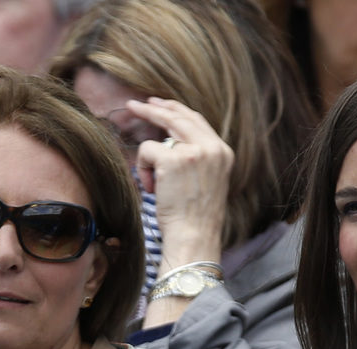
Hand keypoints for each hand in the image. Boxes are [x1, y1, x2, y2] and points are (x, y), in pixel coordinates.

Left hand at [127, 97, 232, 267]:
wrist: (195, 237)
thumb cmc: (194, 217)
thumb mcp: (205, 181)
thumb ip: (196, 158)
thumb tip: (169, 140)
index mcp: (223, 152)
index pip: (197, 121)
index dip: (176, 110)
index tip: (160, 104)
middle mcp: (212, 147)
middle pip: (179, 115)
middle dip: (155, 107)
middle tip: (134, 105)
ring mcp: (195, 151)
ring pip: (161, 130)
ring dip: (148, 153)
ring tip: (145, 172)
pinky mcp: (175, 159)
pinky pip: (147, 150)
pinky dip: (143, 168)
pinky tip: (150, 187)